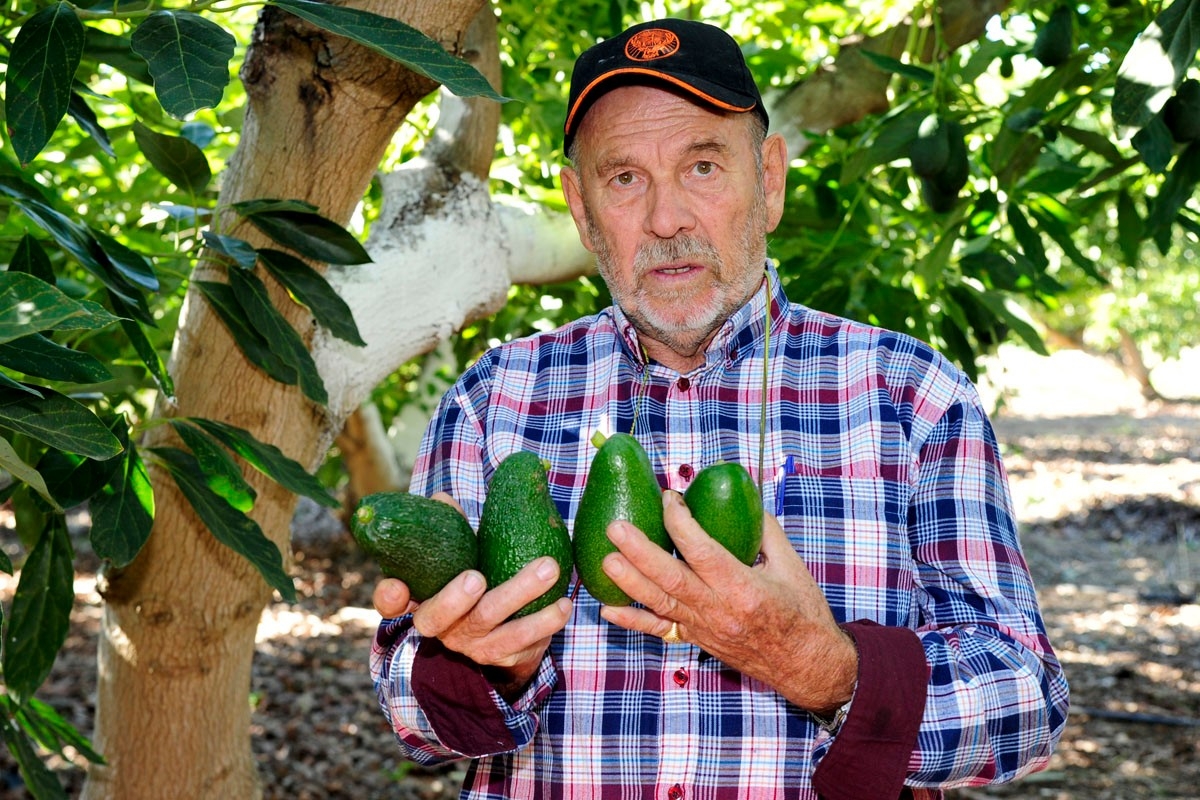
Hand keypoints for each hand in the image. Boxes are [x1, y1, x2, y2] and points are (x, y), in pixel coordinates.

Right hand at [369, 493, 571, 698]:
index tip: (397, 588)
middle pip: (443, 618)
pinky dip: (546, 623)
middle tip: (478, 578)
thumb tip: (442, 499)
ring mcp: (474, 646)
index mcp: (424, 600)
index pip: (392, 602)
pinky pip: (524, 645)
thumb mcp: (459, 556)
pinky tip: (563, 604)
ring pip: (494, 630)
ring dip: (523, 600)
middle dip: (457, 599)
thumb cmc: (474, 578)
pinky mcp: (504, 657)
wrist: (501, 634)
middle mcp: (443, 628)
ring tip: (550, 570)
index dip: (390, 598)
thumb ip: (450, 530)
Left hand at [598, 490, 856, 714]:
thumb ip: (765, 530)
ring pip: (659, 604)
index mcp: (744, 588)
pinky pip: (660, 632)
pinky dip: (632, 622)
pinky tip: (607, 610)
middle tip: (616, 527)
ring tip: (605, 560)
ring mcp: (704, 628)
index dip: (680, 523)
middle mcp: (719, 610)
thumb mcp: (793, 565)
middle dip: (640, 552)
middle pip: (671, 579)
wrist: (807, 666)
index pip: (702, 551)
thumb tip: (742, 495)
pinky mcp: (697, 640)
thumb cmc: (804, 612)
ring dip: (629, 582)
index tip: (669, 498)